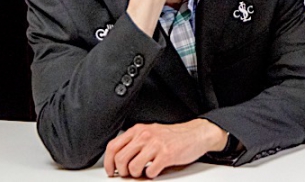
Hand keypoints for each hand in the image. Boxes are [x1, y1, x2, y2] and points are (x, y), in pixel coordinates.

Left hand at [104, 119, 228, 178]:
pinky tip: (156, 170)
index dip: (108, 162)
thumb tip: (118, 159)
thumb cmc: (174, 135)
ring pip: (132, 167)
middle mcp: (145, 135)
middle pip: (120, 159)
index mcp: (138, 129)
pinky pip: (149, 172)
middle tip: (128, 174)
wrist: (197, 133)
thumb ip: (135, 141)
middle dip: (122, 171)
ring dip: (136, 174)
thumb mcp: (151, 132)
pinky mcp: (166, 154)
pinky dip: (151, 175)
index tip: (111, 170)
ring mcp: (156, 144)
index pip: (113, 146)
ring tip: (144, 171)